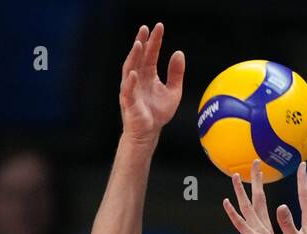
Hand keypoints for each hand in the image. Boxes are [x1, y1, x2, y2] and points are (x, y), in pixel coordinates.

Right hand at [118, 22, 183, 143]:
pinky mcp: (129, 102)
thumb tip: (179, 53)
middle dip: (142, 42)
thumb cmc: (157, 113)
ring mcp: (131, 89)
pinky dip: (130, 82)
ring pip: (130, 69)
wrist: (149, 133)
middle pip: (139, 57)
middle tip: (145, 28)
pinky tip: (134, 73)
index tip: (159, 27)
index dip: (154, 41)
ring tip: (139, 44)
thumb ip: (176, 73)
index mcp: (148, 74)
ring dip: (134, 57)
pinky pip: (128, 91)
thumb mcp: (174, 91)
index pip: (151, 54)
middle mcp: (138, 78)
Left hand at [222, 160, 289, 233]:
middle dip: (256, 179)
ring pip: (247, 206)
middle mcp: (263, 226)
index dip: (260, 186)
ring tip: (235, 175)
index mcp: (267, 227)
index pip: (263, 201)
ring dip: (241, 190)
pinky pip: (240, 223)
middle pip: (258, 198)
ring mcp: (257, 231)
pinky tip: (225, 202)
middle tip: (255, 162)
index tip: (259, 172)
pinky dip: (232, 212)